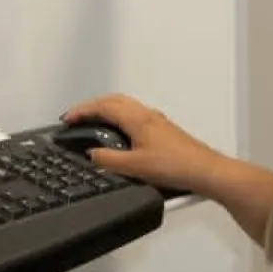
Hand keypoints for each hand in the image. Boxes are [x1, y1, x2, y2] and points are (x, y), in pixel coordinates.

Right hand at [60, 93, 224, 195]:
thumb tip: (92, 154)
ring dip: (105, 109)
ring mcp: (156, 121)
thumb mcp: (134, 167)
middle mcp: (147, 115)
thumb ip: (108, 160)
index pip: (103, 106)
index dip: (82, 111)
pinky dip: (118, 117)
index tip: (67, 118)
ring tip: (92, 121)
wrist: (205, 171)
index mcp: (138, 119)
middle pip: (114, 100)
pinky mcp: (163, 130)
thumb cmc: (177, 166)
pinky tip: (118, 133)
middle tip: (76, 116)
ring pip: (125, 106)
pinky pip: (134, 115)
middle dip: (92, 106)